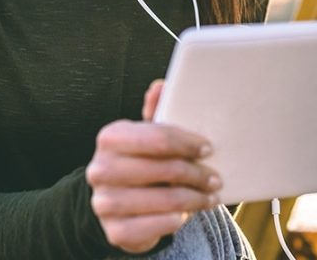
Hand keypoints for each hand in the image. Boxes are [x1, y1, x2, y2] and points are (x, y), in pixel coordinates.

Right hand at [87, 80, 221, 254]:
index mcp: (110, 138)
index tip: (208, 149)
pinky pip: (154, 227)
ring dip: (194, 199)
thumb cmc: (139, 164)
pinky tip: (186, 215)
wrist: (116, 207)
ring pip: (164, 200)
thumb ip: (155, 113)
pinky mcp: (114, 230)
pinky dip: (175, 220)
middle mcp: (100, 169)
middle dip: (196, 174)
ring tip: (209, 197)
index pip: (158, 137)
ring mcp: (104, 202)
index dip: (188, 143)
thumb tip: (161, 86)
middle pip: (165, 169)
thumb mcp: (145, 137)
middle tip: (215, 178)